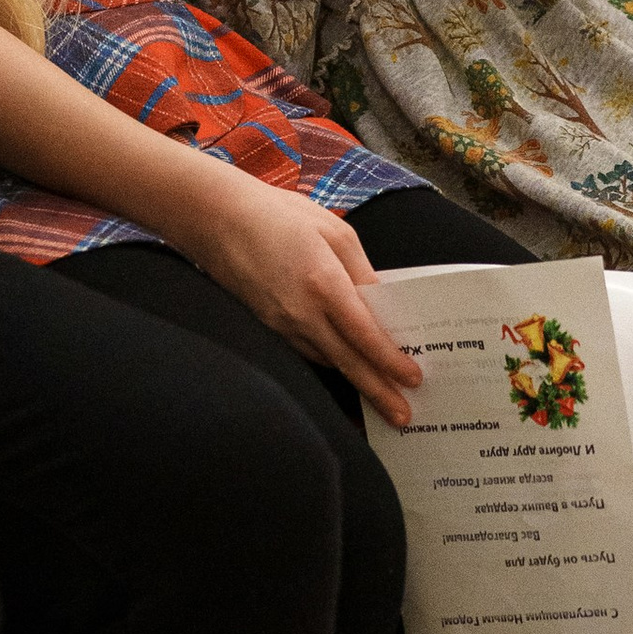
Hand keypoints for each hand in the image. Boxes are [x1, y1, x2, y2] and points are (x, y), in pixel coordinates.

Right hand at [184, 176, 423, 426]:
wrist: (218, 219)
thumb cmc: (280, 215)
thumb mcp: (335, 231)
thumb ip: (362, 271)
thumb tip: (382, 305)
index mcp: (324, 283)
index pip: (364, 335)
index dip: (390, 360)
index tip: (414, 378)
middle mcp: (301, 313)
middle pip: (348, 362)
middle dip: (378, 392)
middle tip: (403, 418)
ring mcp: (280, 324)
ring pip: (327, 361)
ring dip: (356, 380)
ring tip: (383, 395)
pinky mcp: (267, 327)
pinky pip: (308, 351)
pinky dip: (332, 361)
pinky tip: (348, 365)